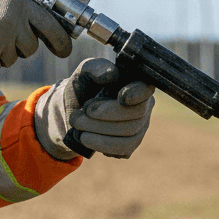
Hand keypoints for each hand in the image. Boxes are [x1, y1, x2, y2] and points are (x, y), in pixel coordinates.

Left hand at [34, 58, 154, 159]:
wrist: (72, 111)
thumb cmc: (83, 87)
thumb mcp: (84, 73)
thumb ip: (95, 68)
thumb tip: (112, 74)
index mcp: (137, 84)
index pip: (146, 90)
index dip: (136, 94)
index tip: (120, 97)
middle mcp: (144, 106)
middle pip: (137, 115)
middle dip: (107, 114)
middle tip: (83, 111)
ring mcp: (140, 128)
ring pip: (130, 135)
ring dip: (99, 131)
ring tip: (77, 124)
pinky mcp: (130, 146)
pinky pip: (123, 150)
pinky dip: (101, 145)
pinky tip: (86, 138)